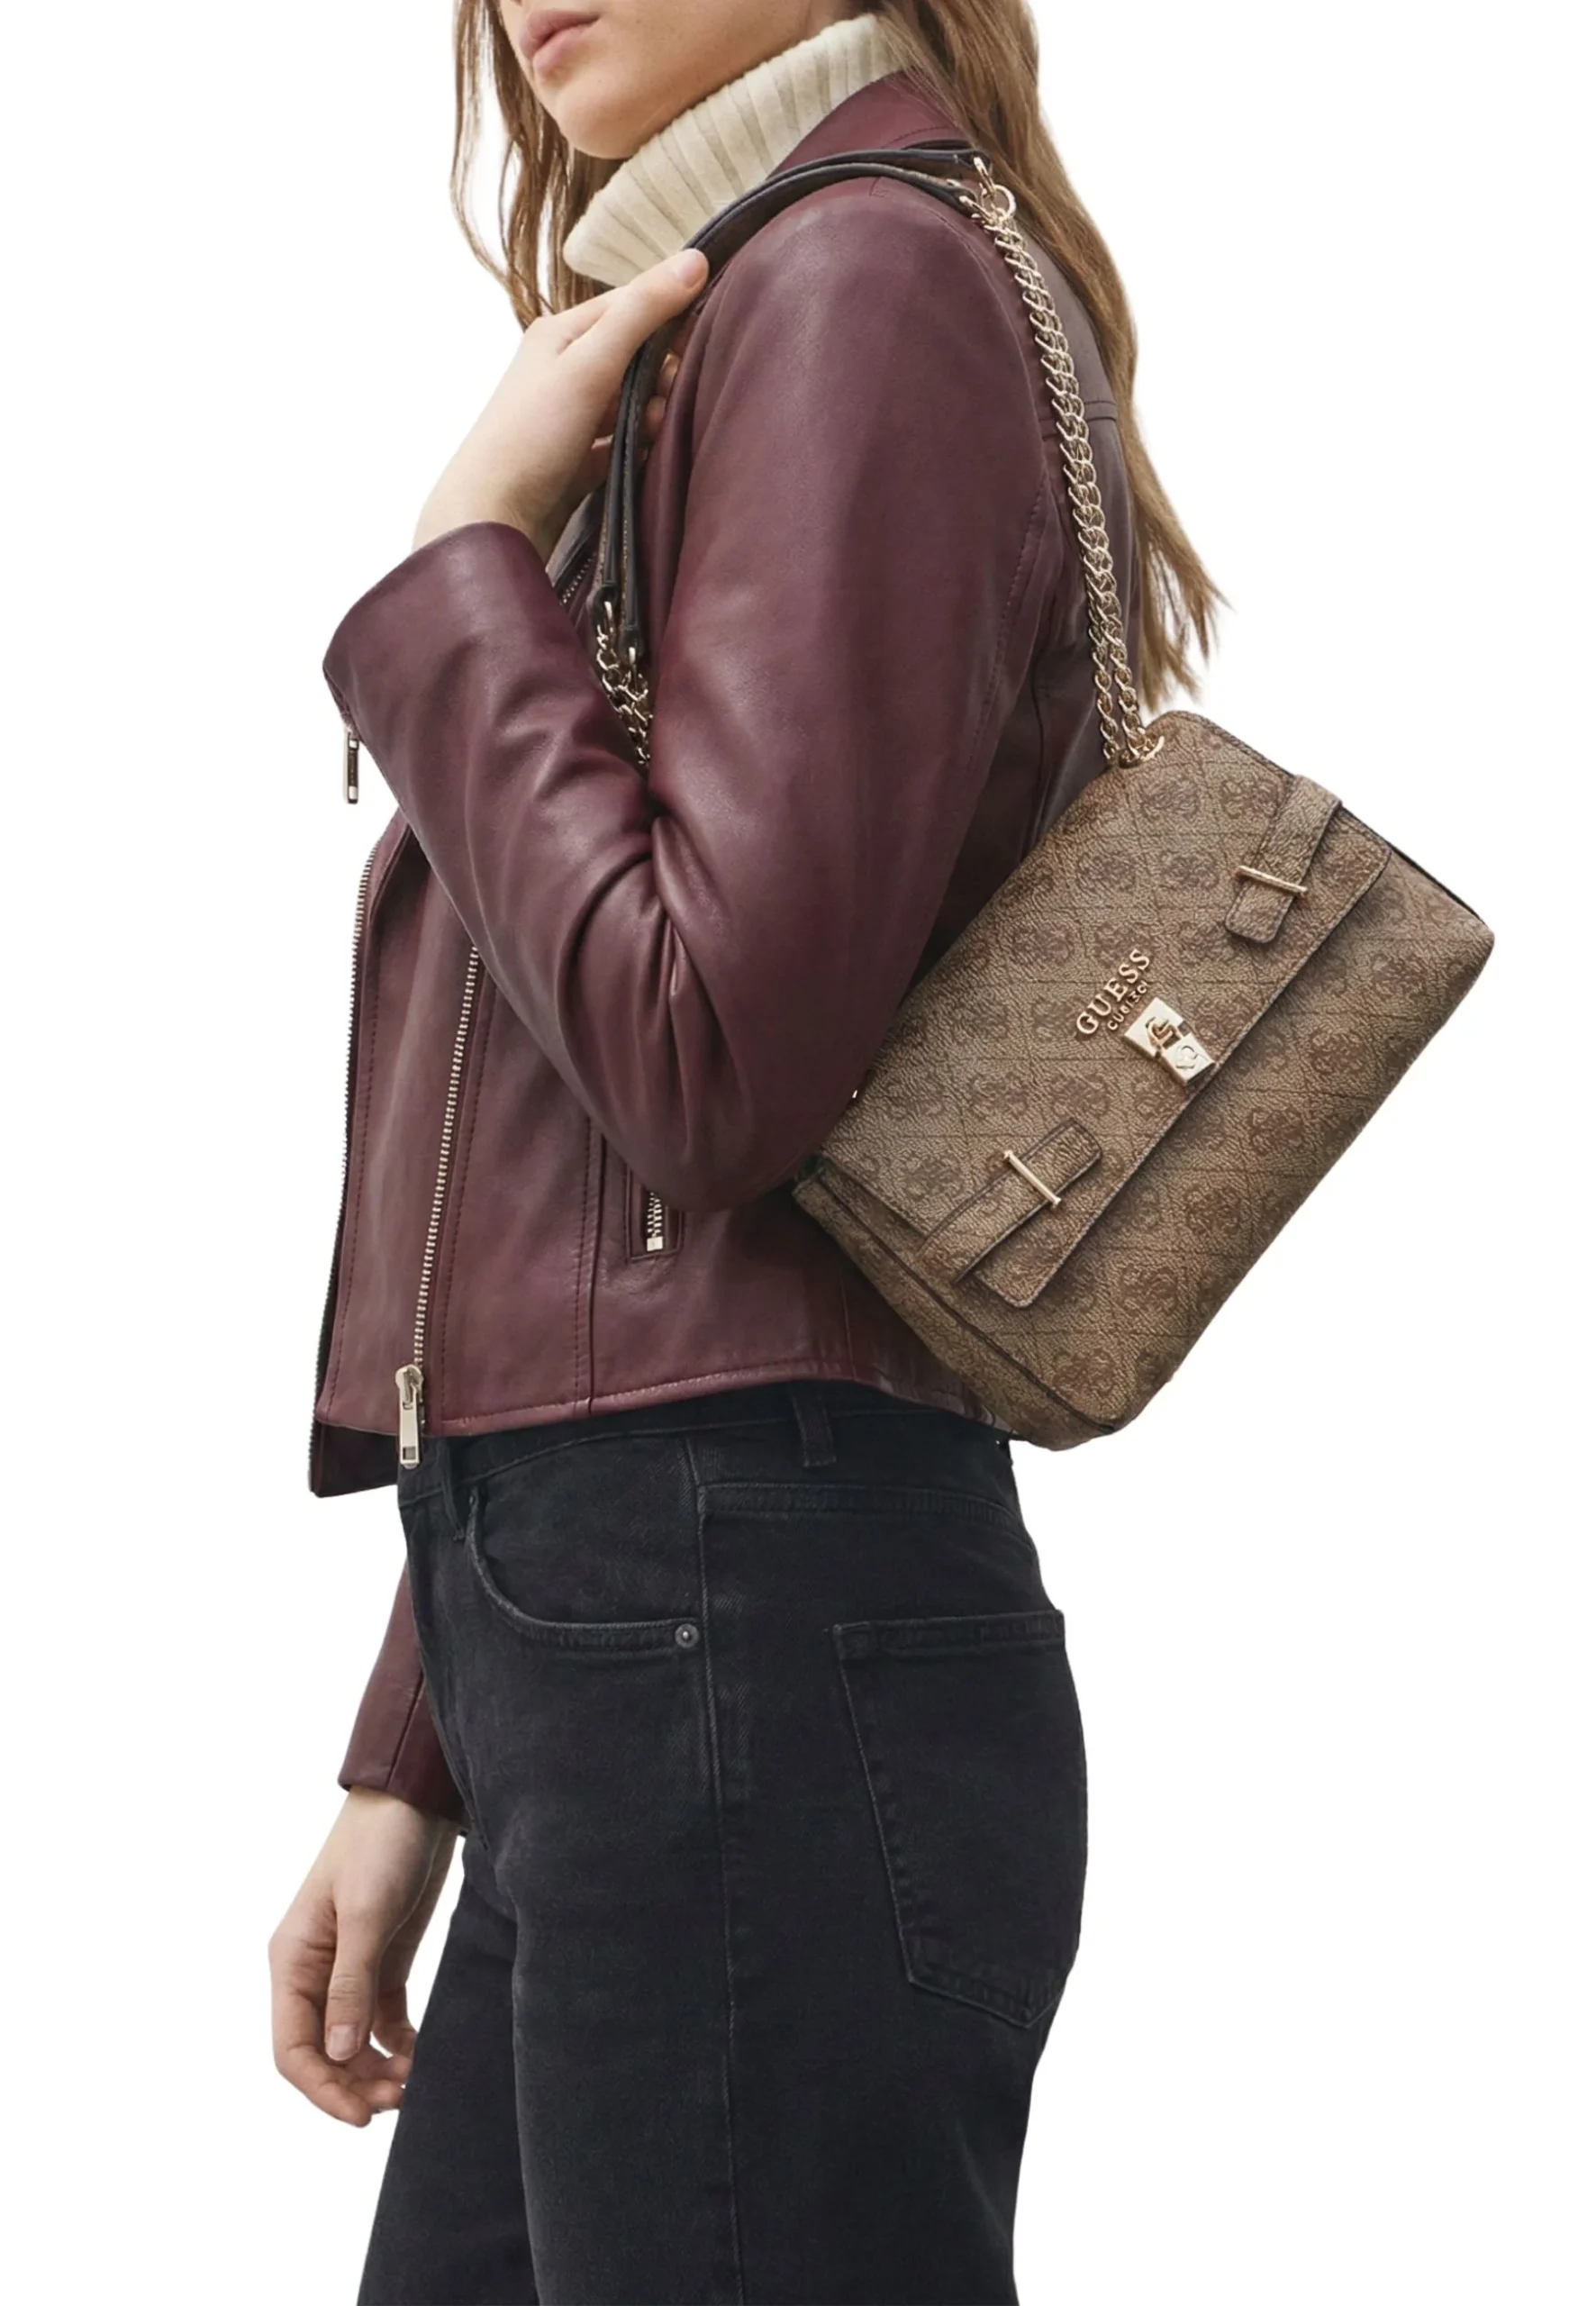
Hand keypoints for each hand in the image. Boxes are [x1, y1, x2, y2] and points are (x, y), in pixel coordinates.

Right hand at [268, 1786, 459, 2125]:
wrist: (415, 1799)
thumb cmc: (380, 1844)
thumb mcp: (366, 1911)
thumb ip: (351, 1982)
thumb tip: (337, 2055)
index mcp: (293, 1961)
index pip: (292, 2048)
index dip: (321, 2089)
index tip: (360, 2116)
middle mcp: (314, 1972)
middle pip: (322, 2054)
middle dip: (354, 2085)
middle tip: (399, 2099)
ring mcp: (348, 1969)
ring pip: (352, 2044)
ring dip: (377, 2071)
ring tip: (413, 2082)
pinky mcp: (383, 1963)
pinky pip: (381, 2022)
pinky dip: (398, 2045)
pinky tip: (421, 2054)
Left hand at [413, 247, 709, 559]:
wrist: (492, 519)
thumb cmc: (532, 435)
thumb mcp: (590, 363)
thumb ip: (642, 313)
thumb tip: (697, 260)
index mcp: (561, 333)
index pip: (630, 305)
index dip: (670, 314)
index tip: (705, 334)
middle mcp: (565, 368)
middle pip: (635, 355)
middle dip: (663, 374)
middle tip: (669, 398)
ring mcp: (571, 416)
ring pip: (632, 401)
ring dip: (652, 414)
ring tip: (652, 432)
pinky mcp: (578, 459)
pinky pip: (623, 441)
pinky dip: (638, 446)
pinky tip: (644, 459)